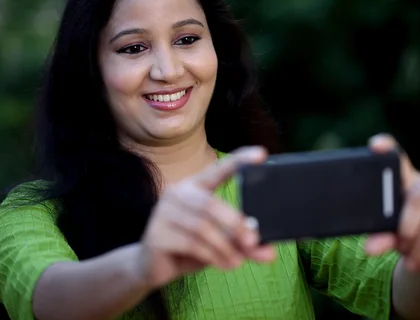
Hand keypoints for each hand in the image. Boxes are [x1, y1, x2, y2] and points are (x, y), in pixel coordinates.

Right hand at [138, 146, 275, 288]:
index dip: (240, 160)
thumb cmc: (189, 248)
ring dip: (225, 246)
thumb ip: (243, 245)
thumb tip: (269, 252)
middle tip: (252, 241)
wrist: (151, 266)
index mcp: (194, 186)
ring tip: (237, 261)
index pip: (219, 169)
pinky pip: (191, 242)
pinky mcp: (156, 233)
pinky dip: (213, 255)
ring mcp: (163, 212)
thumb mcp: (220, 244)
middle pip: (211, 204)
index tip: (262, 154)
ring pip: (203, 226)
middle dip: (235, 224)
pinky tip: (224, 264)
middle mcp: (177, 192)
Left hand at [365, 134, 419, 273]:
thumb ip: (380, 237)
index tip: (375, 145)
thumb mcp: (390, 233)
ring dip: (416, 243)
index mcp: (405, 180)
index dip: (387, 147)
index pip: (397, 157)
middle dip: (407, 222)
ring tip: (406, 254)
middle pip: (418, 196)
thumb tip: (369, 249)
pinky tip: (417, 260)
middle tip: (399, 240)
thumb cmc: (406, 233)